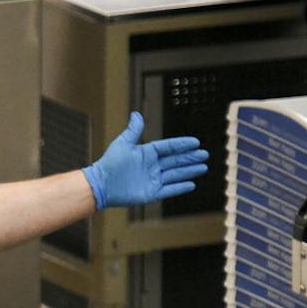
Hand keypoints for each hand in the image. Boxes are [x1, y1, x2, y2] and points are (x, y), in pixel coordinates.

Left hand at [82, 112, 208, 209]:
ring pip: (175, 174)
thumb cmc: (110, 163)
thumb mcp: (123, 144)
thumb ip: (133, 130)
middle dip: (190, 158)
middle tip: (205, 154)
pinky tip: (192, 184)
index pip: (168, 147)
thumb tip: (136, 114)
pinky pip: (169, 190)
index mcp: (146, 154)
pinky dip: (180, 187)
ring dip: (189, 171)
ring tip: (203, 167)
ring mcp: (152, 180)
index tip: (195, 142)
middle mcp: (151, 166)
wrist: (101, 184)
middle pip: (175, 161)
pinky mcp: (151, 193)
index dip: (181, 145)